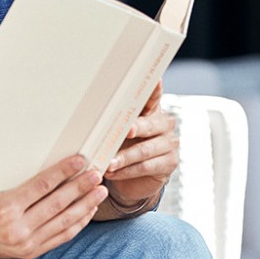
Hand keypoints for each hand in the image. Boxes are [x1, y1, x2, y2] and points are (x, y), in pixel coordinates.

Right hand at [0, 154, 107, 258]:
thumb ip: (6, 170)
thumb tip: (29, 146)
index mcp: (6, 207)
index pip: (43, 186)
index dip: (64, 172)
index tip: (80, 161)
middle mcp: (17, 228)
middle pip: (58, 204)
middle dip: (81, 188)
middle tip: (97, 175)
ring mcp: (26, 243)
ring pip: (64, 222)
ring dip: (85, 206)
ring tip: (100, 192)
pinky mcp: (30, 251)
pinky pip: (60, 237)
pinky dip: (76, 224)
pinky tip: (87, 212)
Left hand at [102, 81, 176, 211]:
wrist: (134, 179)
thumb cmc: (124, 148)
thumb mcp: (118, 132)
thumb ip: (113, 120)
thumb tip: (90, 110)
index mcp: (152, 110)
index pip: (154, 96)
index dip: (155, 88)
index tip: (155, 79)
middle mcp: (164, 124)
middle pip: (150, 124)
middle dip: (136, 128)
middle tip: (126, 131)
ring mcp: (169, 144)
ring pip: (144, 150)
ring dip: (124, 157)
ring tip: (108, 163)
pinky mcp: (168, 163)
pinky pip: (145, 167)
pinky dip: (126, 171)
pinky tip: (113, 172)